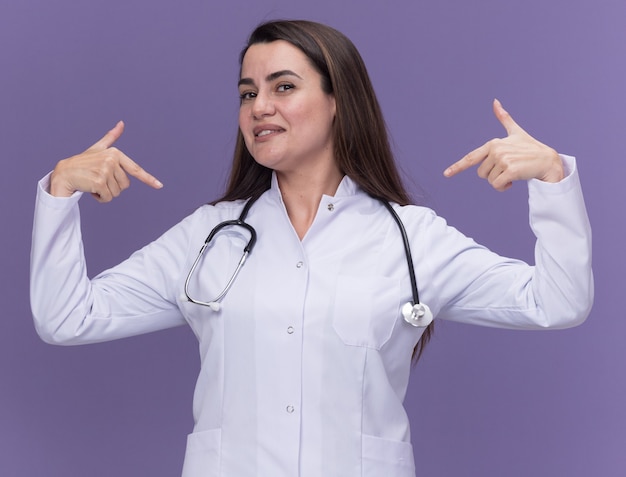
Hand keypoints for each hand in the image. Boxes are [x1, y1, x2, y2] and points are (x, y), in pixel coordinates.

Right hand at [50, 121, 162, 201]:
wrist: (64, 173)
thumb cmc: (83, 162)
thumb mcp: (98, 149)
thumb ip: (111, 137)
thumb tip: (122, 123)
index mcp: (115, 153)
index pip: (135, 169)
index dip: (148, 179)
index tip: (160, 186)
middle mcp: (112, 160)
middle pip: (125, 185)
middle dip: (112, 187)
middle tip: (98, 179)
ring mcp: (106, 170)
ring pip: (116, 193)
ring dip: (105, 193)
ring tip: (93, 183)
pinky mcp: (99, 181)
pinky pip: (108, 198)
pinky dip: (100, 198)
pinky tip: (90, 189)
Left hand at [443, 99, 563, 190]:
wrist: (548, 161)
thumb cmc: (531, 147)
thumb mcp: (516, 132)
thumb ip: (504, 119)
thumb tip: (495, 101)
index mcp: (493, 143)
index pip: (472, 157)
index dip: (457, 167)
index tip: (446, 174)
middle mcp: (496, 150)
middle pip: (481, 174)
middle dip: (493, 175)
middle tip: (508, 169)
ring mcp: (503, 159)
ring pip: (490, 181)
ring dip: (500, 182)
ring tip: (513, 173)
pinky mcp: (510, 170)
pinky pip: (497, 185)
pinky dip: (504, 187)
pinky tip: (514, 181)